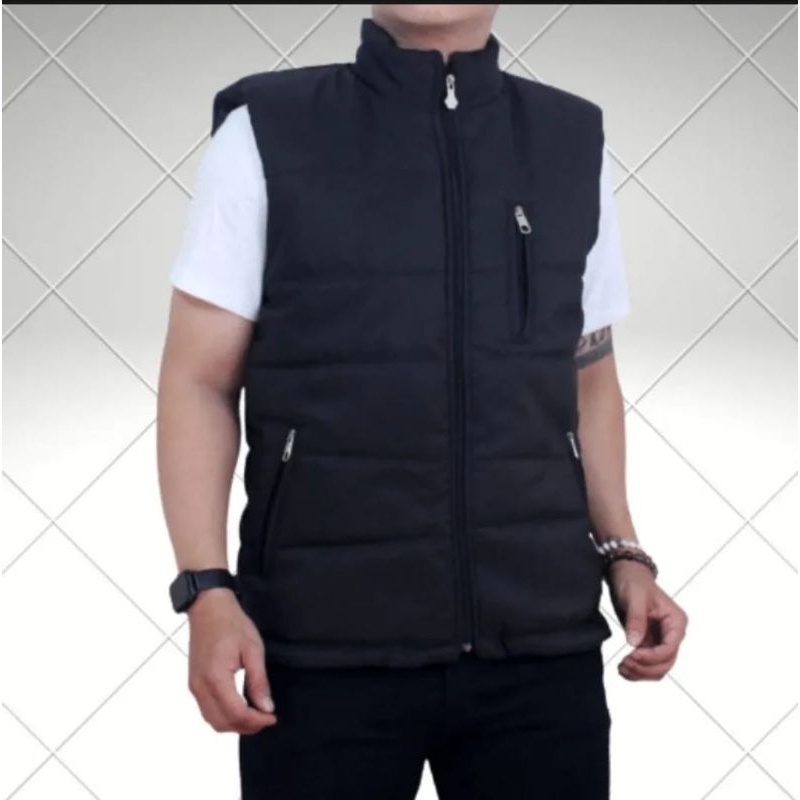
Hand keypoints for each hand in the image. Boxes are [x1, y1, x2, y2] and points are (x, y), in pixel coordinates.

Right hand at [187, 588, 276, 732]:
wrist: (208, 607)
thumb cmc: (231, 624)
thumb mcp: (253, 649)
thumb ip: (259, 681)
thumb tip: (266, 707)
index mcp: (215, 678)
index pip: (236, 713)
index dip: (256, 721)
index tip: (272, 717)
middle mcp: (200, 687)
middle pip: (222, 723)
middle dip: (246, 726)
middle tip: (266, 718)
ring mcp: (194, 686)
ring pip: (212, 720)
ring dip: (234, 723)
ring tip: (255, 714)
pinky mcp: (194, 683)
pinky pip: (207, 709)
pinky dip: (224, 715)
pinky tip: (240, 706)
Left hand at [607, 559, 688, 680]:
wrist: (626, 574)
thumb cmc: (634, 582)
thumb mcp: (634, 598)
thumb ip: (636, 620)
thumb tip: (635, 643)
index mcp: (676, 622)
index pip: (669, 649)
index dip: (651, 657)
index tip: (631, 655)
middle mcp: (672, 634)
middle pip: (666, 663)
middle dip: (645, 667)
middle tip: (624, 663)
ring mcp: (661, 640)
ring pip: (658, 668)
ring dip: (641, 673)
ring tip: (622, 667)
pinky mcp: (649, 643)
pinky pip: (648, 664)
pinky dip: (637, 670)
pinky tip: (623, 669)